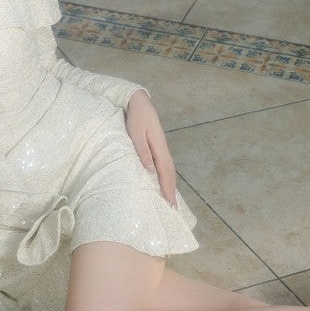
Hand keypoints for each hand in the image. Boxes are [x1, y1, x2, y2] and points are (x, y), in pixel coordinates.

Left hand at [125, 89, 177, 206]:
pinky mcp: (157, 146)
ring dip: (170, 185)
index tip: (170, 203)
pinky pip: (164, 165)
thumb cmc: (136, 117)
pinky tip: (163, 182)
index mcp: (159, 147)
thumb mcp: (136, 133)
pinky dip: (166, 176)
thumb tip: (150, 170)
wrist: (140, 102)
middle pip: (170, 173)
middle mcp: (163, 149)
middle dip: (171, 191)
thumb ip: (142, 151)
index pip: (165, 172)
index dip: (167, 188)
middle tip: (173, 208)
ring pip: (168, 170)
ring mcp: (161, 148)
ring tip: (170, 199)